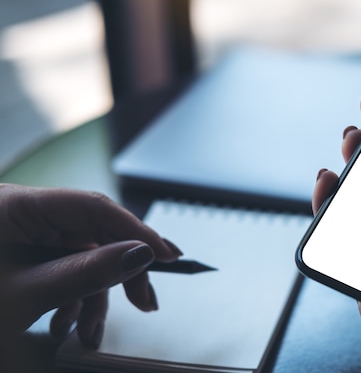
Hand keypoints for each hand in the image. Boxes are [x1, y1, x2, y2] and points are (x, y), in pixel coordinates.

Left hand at [0, 185, 181, 349]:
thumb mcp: (23, 295)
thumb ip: (86, 272)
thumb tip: (140, 254)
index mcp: (16, 206)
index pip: (94, 207)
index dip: (136, 231)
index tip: (166, 254)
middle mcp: (24, 214)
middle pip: (94, 233)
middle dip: (119, 273)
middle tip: (146, 300)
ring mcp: (25, 235)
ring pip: (83, 257)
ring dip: (93, 297)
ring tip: (88, 332)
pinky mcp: (25, 255)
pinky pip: (65, 269)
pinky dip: (73, 299)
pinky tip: (67, 322)